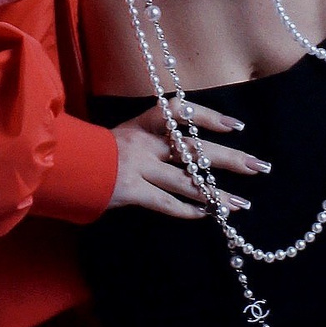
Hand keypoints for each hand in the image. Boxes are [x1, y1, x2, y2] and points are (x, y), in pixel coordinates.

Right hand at [105, 98, 267, 219]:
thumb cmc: (101, 152)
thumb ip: (155, 137)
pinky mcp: (130, 191)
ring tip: (241, 205)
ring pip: (186, 182)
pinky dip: (187, 209)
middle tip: (258, 167)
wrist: (67, 167)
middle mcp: (144, 142)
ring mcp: (137, 166)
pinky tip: (206, 215)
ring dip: (216, 195)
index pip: (180, 111)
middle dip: (229, 159)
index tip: (235, 126)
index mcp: (143, 123)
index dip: (208, 117)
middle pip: (194, 149)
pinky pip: (165, 202)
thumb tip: (191, 144)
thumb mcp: (127, 134)